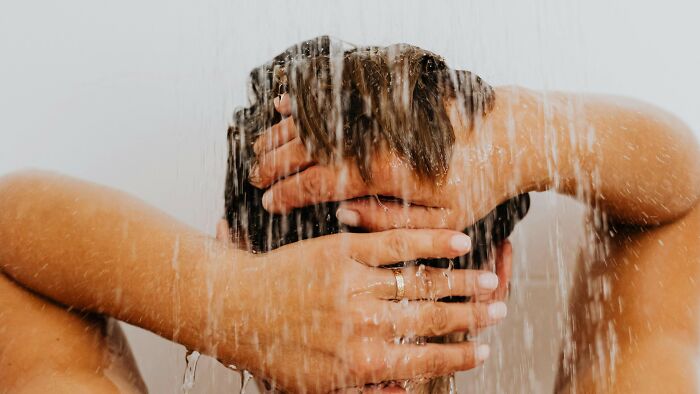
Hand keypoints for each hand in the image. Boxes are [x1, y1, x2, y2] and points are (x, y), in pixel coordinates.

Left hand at [220, 228, 506, 392]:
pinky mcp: (343, 251)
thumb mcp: (316, 389)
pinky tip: (457, 240)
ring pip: (422, 282)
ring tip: (489, 279)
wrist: (234, 308)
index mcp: (362, 362)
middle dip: (472, 316)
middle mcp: (366, 324)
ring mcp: (357, 284)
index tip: (482, 349)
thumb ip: (365, 392)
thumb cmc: (272, 351)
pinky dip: (430, 241)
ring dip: (461, 282)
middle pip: (433, 318)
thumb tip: (404, 393)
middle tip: (499, 311)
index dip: (459, 355)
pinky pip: (395, 243)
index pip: (425, 359)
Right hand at [250, 93, 540, 231]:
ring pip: (315, 122)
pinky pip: (335, 95)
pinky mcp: (385, 98)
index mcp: (384, 170)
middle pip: (308, 147)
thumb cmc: (483, 181)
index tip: (268, 202)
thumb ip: (390, 222)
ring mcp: (378, 114)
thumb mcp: (443, 220)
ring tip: (259, 146)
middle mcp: (374, 137)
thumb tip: (345, 214)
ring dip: (282, 134)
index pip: (319, 181)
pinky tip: (285, 103)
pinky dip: (305, 100)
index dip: (288, 192)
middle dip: (275, 162)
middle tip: (254, 174)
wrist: (516, 133)